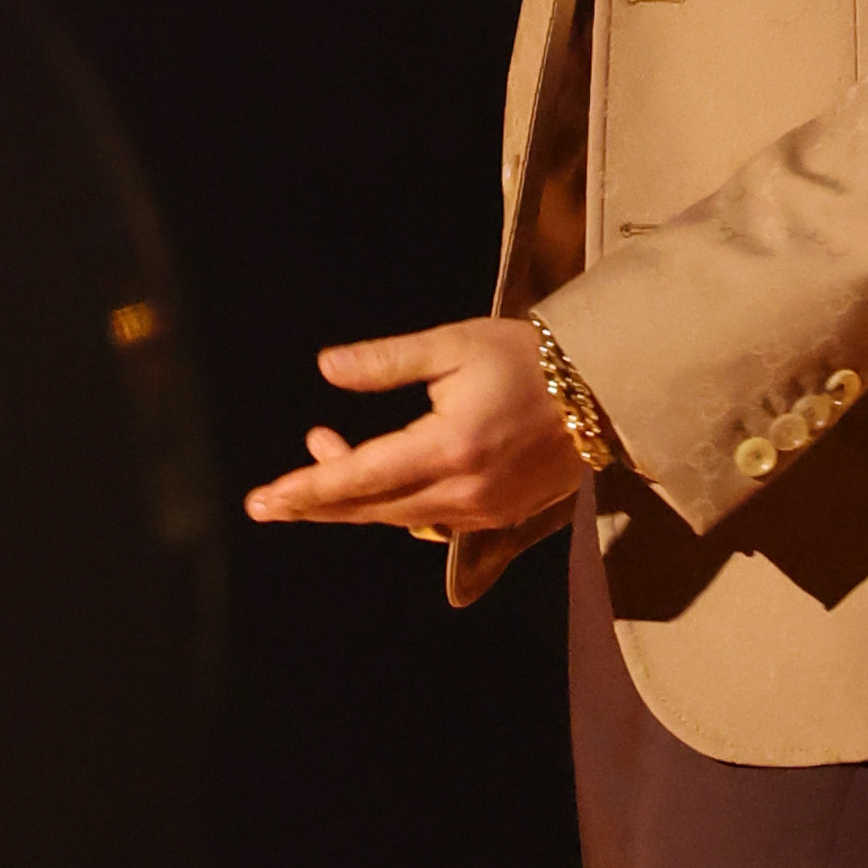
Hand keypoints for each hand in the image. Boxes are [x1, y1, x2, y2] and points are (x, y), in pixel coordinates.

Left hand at [243, 315, 579, 539]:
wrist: (605, 389)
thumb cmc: (528, 358)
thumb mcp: (453, 345)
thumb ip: (386, 361)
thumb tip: (328, 367)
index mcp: (450, 446)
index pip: (360, 478)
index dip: (306, 489)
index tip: (262, 502)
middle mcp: (466, 490)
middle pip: (372, 509)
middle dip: (317, 502)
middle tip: (271, 500)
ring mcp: (486, 510)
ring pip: (399, 518)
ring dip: (355, 498)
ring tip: (324, 452)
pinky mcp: (501, 517)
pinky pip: (431, 522)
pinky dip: (396, 504)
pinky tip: (378, 478)